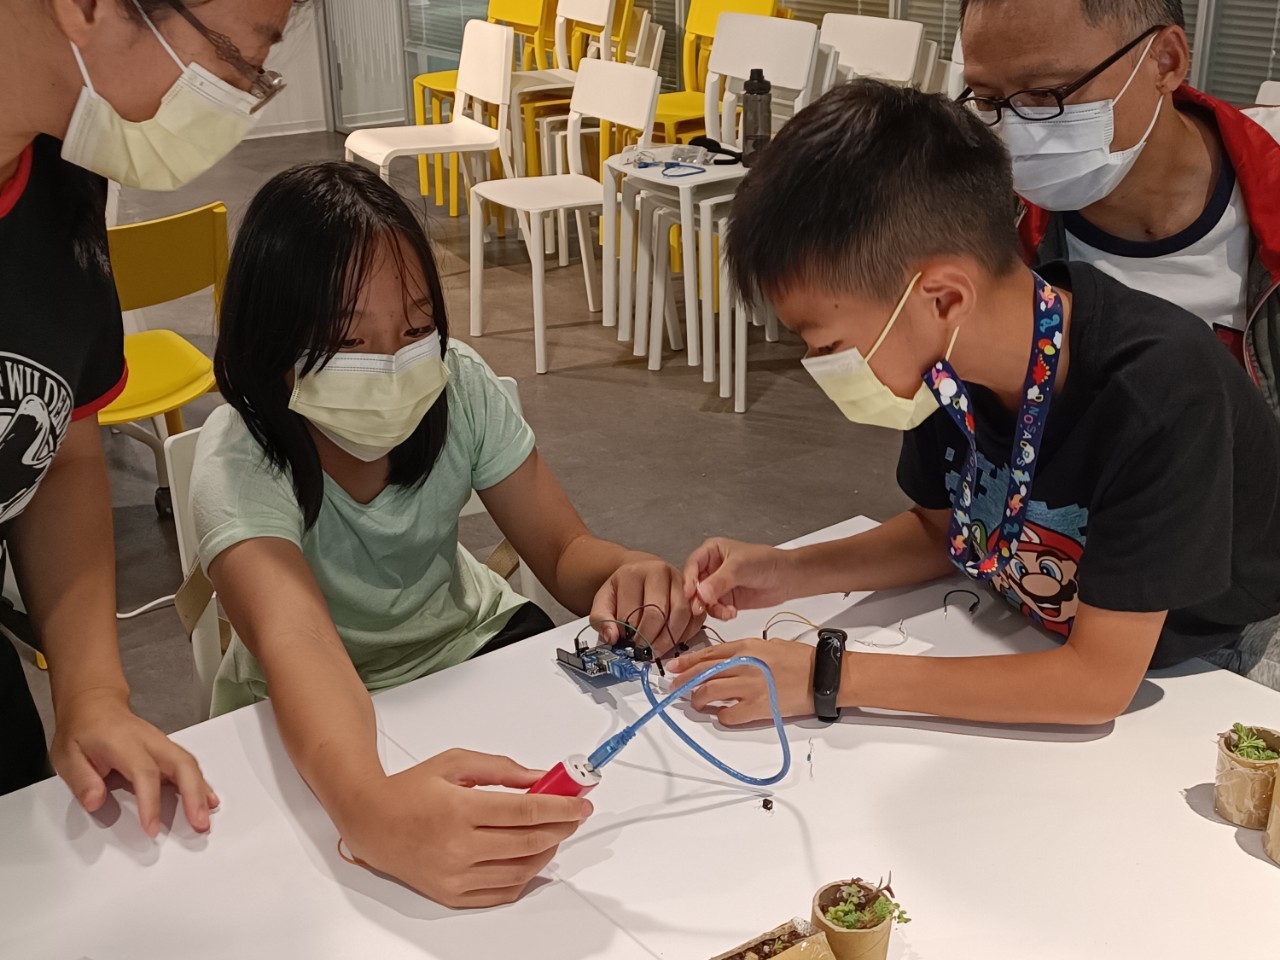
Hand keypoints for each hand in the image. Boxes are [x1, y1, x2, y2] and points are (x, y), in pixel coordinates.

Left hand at [50, 688, 218, 835]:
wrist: (94, 705)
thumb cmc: (81, 731)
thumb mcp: (66, 755)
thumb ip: (81, 780)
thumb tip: (95, 802)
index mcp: (124, 742)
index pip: (144, 772)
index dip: (151, 802)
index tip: (152, 829)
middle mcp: (149, 741)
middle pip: (180, 764)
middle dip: (193, 795)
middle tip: (198, 823)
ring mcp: (161, 743)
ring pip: (189, 764)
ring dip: (201, 791)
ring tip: (206, 817)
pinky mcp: (166, 749)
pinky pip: (188, 765)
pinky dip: (201, 783)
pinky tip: (208, 800)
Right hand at [339, 749, 591, 907]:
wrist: (371, 822)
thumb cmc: (410, 791)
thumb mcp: (456, 763)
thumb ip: (502, 769)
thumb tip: (539, 777)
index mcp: (459, 810)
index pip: (525, 812)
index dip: (561, 807)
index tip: (580, 802)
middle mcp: (458, 847)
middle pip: (528, 842)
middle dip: (561, 826)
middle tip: (574, 814)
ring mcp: (455, 876)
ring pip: (520, 871)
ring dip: (547, 851)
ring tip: (555, 833)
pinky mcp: (452, 895)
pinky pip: (502, 893)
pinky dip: (525, 877)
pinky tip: (532, 858)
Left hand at [589, 557, 704, 654]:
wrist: (641, 572)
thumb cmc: (624, 589)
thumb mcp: (604, 600)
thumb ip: (601, 618)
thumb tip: (612, 638)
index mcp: (634, 573)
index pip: (633, 610)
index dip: (630, 634)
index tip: (627, 645)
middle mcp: (660, 571)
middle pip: (659, 612)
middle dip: (650, 638)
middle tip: (642, 651)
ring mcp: (679, 580)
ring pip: (681, 614)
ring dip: (669, 639)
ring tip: (656, 650)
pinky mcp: (693, 592)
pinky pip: (695, 617)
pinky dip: (685, 634)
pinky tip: (672, 642)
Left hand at [669, 638, 815, 724]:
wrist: (822, 676)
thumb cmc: (801, 660)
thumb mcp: (768, 645)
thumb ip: (744, 652)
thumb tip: (725, 661)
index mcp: (746, 647)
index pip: (708, 653)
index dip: (687, 661)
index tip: (673, 666)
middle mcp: (743, 666)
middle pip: (702, 673)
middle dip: (684, 680)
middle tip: (675, 686)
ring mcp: (749, 688)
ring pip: (709, 693)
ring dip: (698, 699)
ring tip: (696, 702)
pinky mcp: (757, 708)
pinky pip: (728, 715)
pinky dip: (721, 716)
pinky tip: (722, 714)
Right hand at [683, 539, 799, 620]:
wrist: (787, 578)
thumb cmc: (767, 562)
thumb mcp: (740, 567)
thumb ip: (720, 581)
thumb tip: (701, 593)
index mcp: (711, 552)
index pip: (691, 566)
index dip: (688, 580)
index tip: (690, 594)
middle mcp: (712, 568)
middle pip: (693, 585)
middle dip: (697, 598)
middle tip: (701, 607)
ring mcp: (718, 585)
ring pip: (703, 600)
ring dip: (712, 608)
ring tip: (726, 610)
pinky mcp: (726, 600)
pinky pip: (714, 610)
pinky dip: (720, 614)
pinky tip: (732, 612)